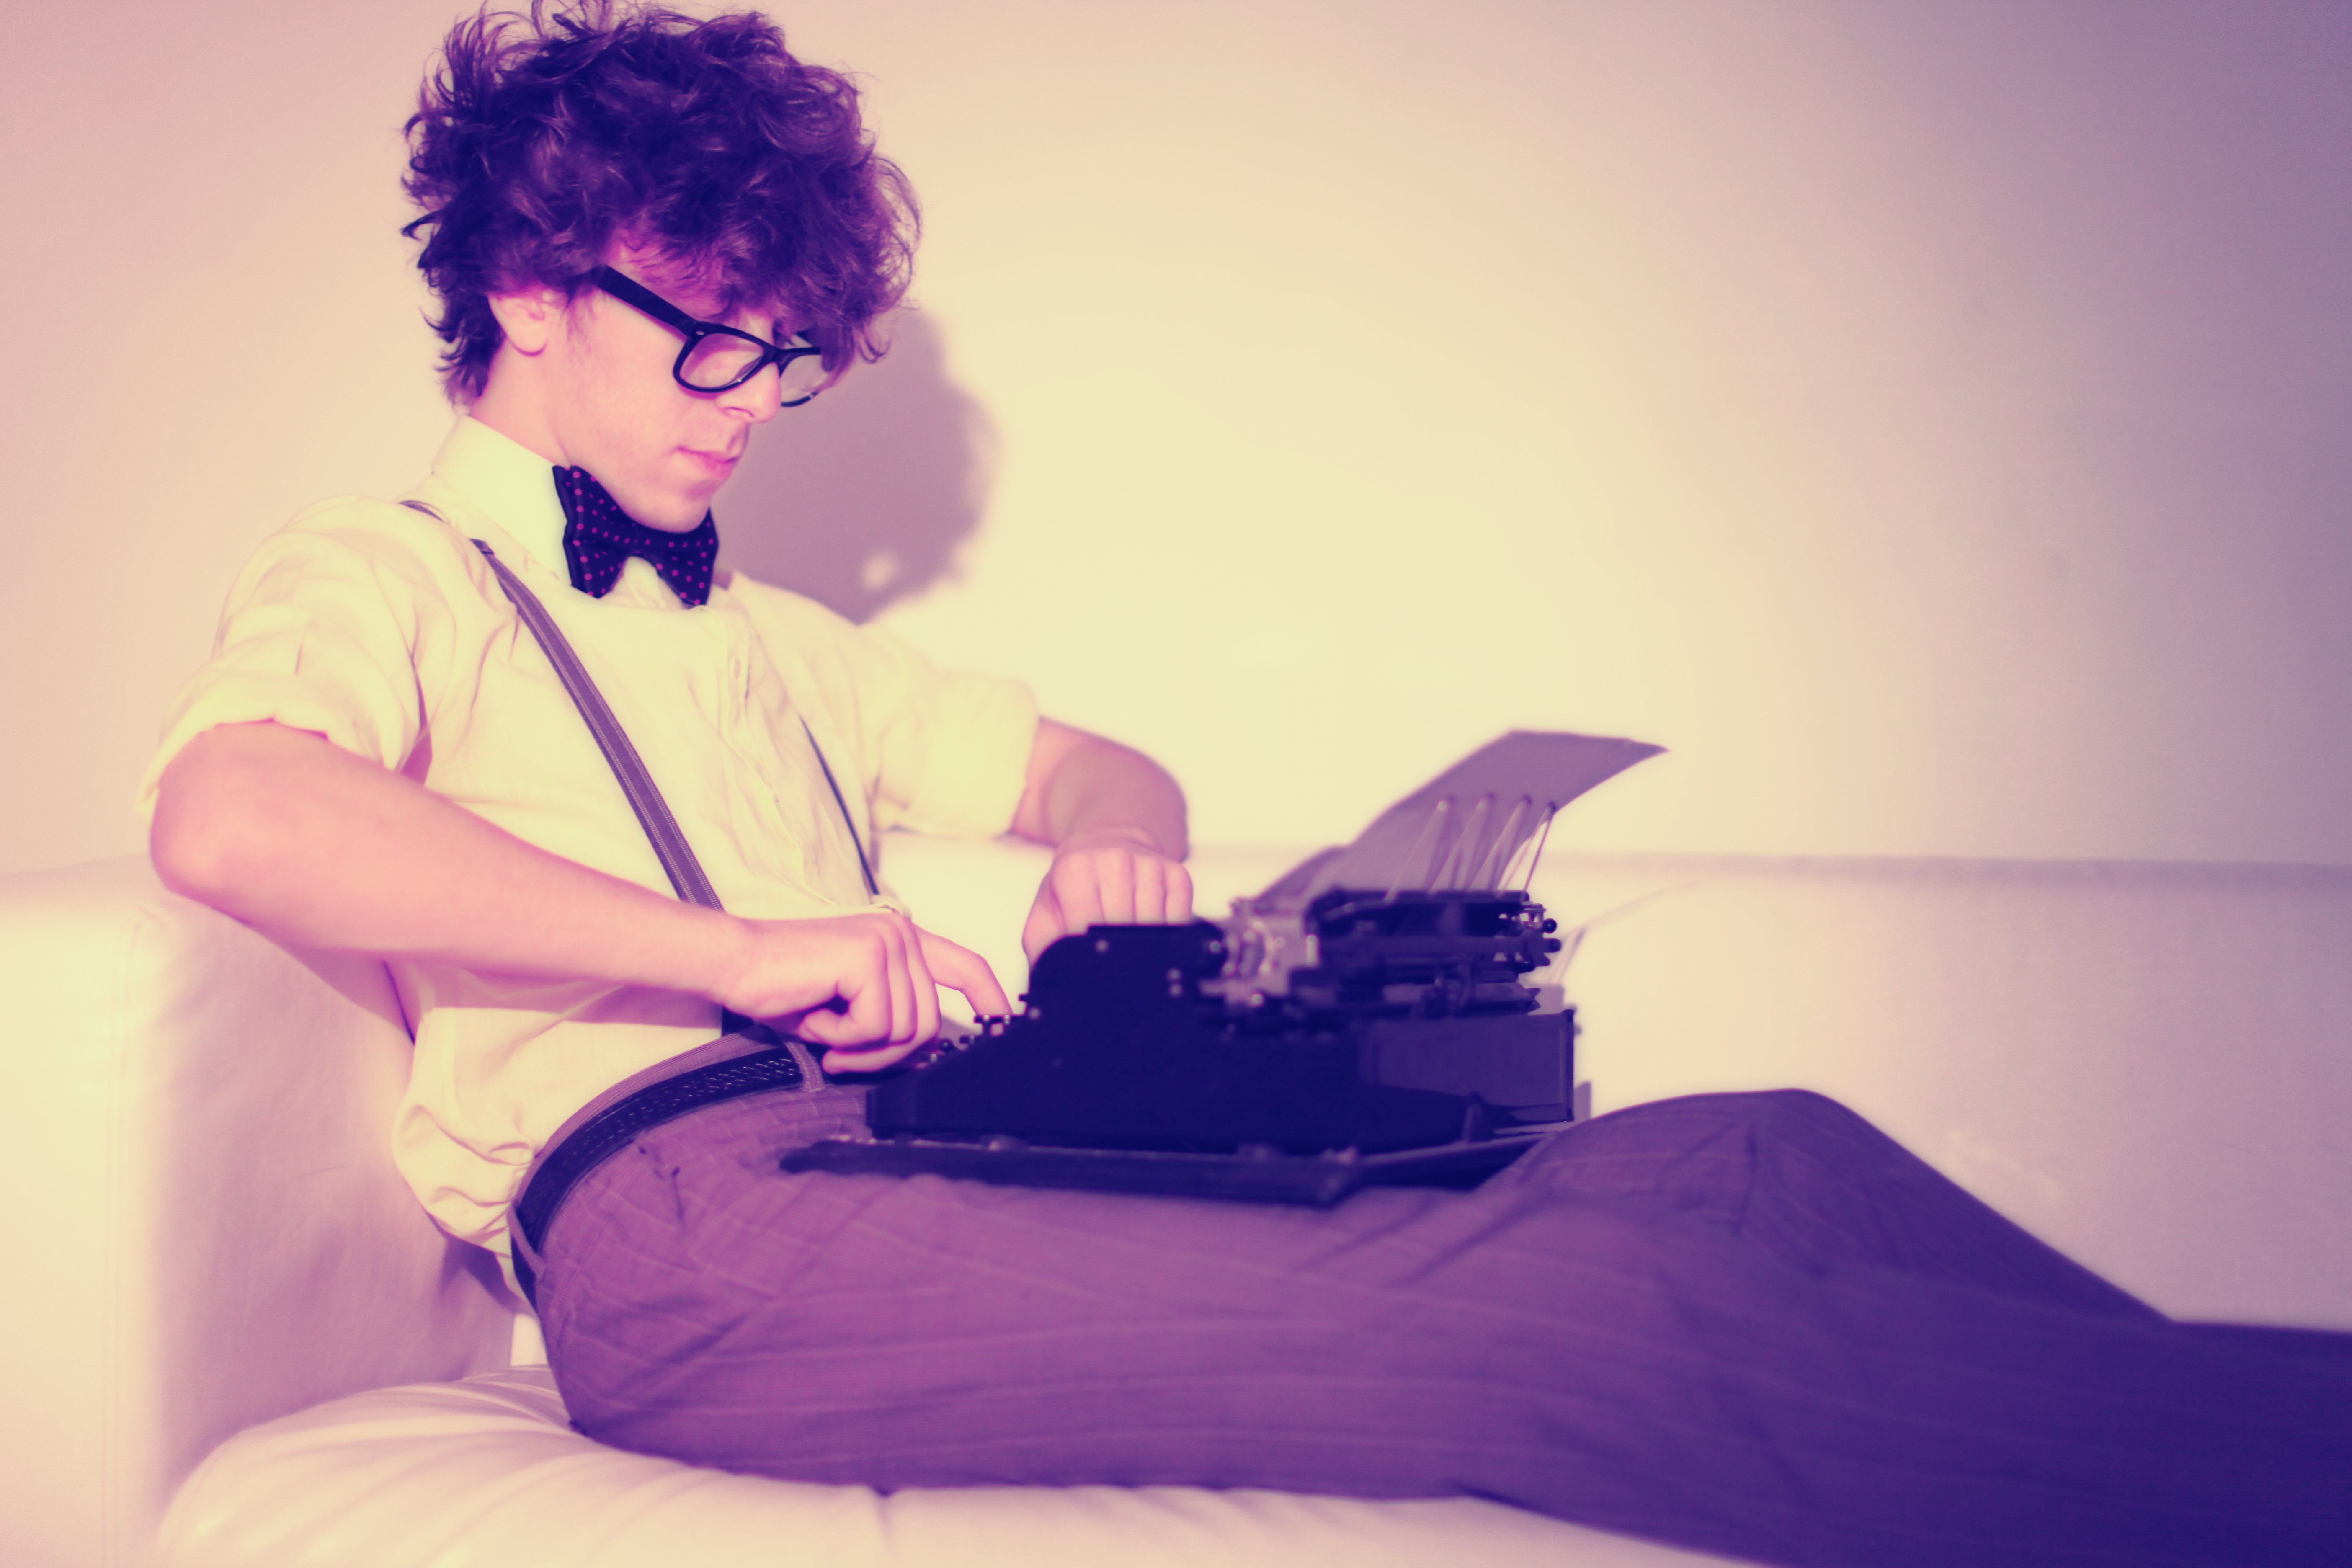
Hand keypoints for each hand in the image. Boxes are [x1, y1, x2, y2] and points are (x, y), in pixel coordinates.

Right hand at [709, 909, 1010, 1072]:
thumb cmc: (782, 987)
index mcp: (900, 940)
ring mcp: (887, 942)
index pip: (965, 965)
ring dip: (860, 1046)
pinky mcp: (867, 958)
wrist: (733, 963)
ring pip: (905, 1030)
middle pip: (929, 1023)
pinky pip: (876, 1027)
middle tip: (842, 1053)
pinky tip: (816, 1016)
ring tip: (823, 1027)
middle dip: (886, 1054)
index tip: (1003, 1027)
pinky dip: (842, 1037)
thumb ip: (891, 1022)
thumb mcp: (849, 1010)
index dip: (990, 999)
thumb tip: (926, 1053)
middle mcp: (901, 933)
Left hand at [1021, 828, 1194, 965]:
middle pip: (1123, 928)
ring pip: (1154, 926)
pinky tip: (1150, 931)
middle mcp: (1115, 861)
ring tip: (1127, 943)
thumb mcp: (1045, 914)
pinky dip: (1168, 933)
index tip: (1090, 964)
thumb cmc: (1073, 886)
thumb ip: (1042, 949)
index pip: (1087, 925)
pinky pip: (1179, 918)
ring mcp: (1150, 865)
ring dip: (1143, 944)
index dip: (1089, 953)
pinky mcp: (1177, 873)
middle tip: (1110, 960)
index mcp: (1075, 870)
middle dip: (1117, 952)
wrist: (1104, 844)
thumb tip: (1051, 983)